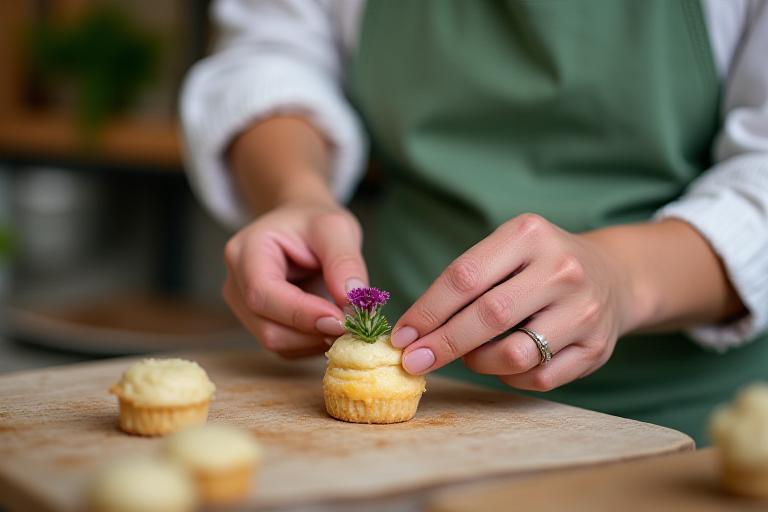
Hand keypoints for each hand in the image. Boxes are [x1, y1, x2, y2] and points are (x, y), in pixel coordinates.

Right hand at [222, 201, 367, 357]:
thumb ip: (344, 261)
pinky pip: (286, 348)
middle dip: (314, 332)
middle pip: (268, 328)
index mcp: (245, 251)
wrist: (302, 227)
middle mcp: (235, 284)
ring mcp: (244, 308)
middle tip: (355, 324)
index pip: (264, 294)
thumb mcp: (337, 228)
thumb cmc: (315, 223)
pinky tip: (332, 323)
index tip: (341, 320)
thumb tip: (352, 301)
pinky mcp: (260, 325)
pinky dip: (314, 343)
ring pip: (278, 343)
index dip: (302, 313)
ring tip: (346, 319)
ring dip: (317, 340)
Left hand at [390, 213, 638, 390]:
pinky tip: (505, 363)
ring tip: (471, 355)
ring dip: (479, 362)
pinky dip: (509, 376)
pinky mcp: (596, 348)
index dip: (427, 310)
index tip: (402, 335)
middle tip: (413, 361)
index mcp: (529, 234)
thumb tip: (413, 332)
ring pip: (514, 354)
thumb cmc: (538, 266)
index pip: (465, 276)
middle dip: (443, 343)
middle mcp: (561, 268)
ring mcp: (584, 309)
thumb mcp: (506, 250)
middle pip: (488, 316)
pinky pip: (538, 377)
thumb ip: (465, 282)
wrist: (613, 276)